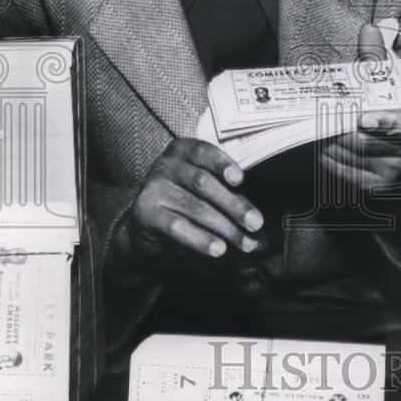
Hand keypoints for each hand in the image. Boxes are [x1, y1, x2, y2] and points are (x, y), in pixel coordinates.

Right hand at [129, 138, 263, 261]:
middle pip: (203, 183)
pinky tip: (219, 249)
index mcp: (182, 151)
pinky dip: (201, 239)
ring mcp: (153, 188)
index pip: (203, 152)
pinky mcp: (144, 212)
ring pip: (194, 207)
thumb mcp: (203, 188)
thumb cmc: (185, 200)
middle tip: (255, 224)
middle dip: (234, 205)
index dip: (222, 164)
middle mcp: (166, 165)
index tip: (240, 180)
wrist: (147, 225)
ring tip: (245, 243)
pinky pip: (177, 226)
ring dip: (224, 227)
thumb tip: (256, 214)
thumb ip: (227, 192)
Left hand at [318, 23, 400, 193]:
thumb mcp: (385, 85)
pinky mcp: (370, 188)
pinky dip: (326, 156)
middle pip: (363, 140)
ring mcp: (388, 174)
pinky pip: (340, 170)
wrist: (396, 159)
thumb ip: (376, 58)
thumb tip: (371, 27)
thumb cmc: (387, 114)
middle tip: (318, 116)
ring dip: (327, 141)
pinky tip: (320, 145)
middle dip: (338, 127)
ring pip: (348, 155)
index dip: (384, 122)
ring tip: (316, 127)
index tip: (365, 119)